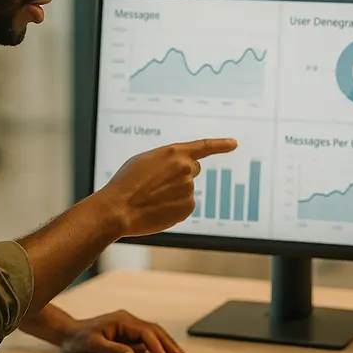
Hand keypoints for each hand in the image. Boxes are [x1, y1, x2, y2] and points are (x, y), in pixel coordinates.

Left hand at [59, 310, 184, 352]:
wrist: (68, 332)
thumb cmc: (78, 339)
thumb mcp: (92, 345)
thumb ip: (112, 350)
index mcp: (122, 321)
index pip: (145, 332)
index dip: (156, 345)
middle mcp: (127, 320)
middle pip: (153, 329)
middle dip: (167, 342)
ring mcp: (127, 325)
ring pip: (152, 332)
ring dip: (164, 342)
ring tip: (177, 352)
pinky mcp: (125, 331)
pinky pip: (145, 336)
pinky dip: (156, 343)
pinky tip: (162, 351)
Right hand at [100, 138, 237, 235]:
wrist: (119, 208)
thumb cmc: (126, 183)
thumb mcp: (144, 161)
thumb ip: (166, 160)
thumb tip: (176, 169)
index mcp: (174, 152)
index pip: (204, 146)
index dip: (221, 144)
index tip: (233, 143)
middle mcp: (185, 168)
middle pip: (193, 170)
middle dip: (181, 175)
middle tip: (159, 184)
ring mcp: (188, 188)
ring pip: (187, 189)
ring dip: (174, 193)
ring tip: (153, 198)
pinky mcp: (188, 207)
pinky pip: (185, 205)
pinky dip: (174, 208)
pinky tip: (158, 208)